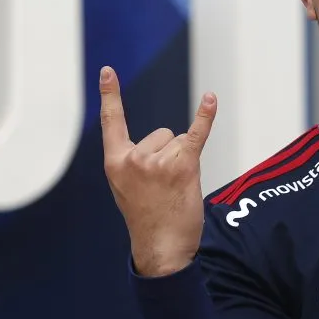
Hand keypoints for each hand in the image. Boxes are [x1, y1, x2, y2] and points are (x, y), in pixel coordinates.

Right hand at [99, 65, 216, 276]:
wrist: (162, 247)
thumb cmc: (148, 218)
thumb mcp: (127, 188)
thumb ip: (134, 163)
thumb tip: (166, 141)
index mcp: (115, 162)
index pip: (111, 122)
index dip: (110, 95)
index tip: (107, 71)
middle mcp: (133, 158)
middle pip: (162, 133)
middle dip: (168, 154)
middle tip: (165, 187)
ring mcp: (157, 162)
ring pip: (179, 141)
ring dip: (183, 161)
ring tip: (176, 188)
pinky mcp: (182, 166)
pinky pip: (196, 133)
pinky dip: (205, 116)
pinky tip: (210, 99)